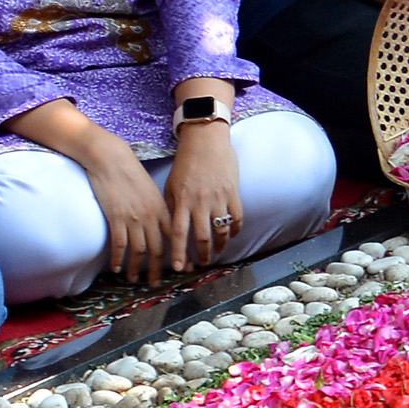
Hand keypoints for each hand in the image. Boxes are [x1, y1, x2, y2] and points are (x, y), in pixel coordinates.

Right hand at [68, 128, 173, 286]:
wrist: (111, 159)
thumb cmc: (131, 173)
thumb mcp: (152, 191)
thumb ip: (158, 209)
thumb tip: (162, 227)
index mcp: (162, 209)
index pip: (175, 238)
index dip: (180, 256)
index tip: (184, 269)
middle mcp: (151, 216)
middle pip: (158, 249)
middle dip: (157, 269)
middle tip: (156, 283)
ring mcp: (134, 218)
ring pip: (139, 251)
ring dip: (137, 268)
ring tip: (134, 279)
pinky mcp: (116, 217)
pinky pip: (119, 245)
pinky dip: (118, 259)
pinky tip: (116, 268)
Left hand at [163, 119, 245, 276]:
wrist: (205, 140)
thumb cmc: (186, 162)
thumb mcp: (172, 184)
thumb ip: (172, 207)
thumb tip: (171, 230)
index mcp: (182, 200)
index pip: (179, 233)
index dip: (179, 252)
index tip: (179, 268)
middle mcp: (200, 202)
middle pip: (202, 236)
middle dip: (203, 255)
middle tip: (203, 264)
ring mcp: (218, 197)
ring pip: (221, 230)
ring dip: (220, 246)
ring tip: (217, 253)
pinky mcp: (233, 192)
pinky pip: (237, 218)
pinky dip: (235, 230)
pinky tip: (231, 236)